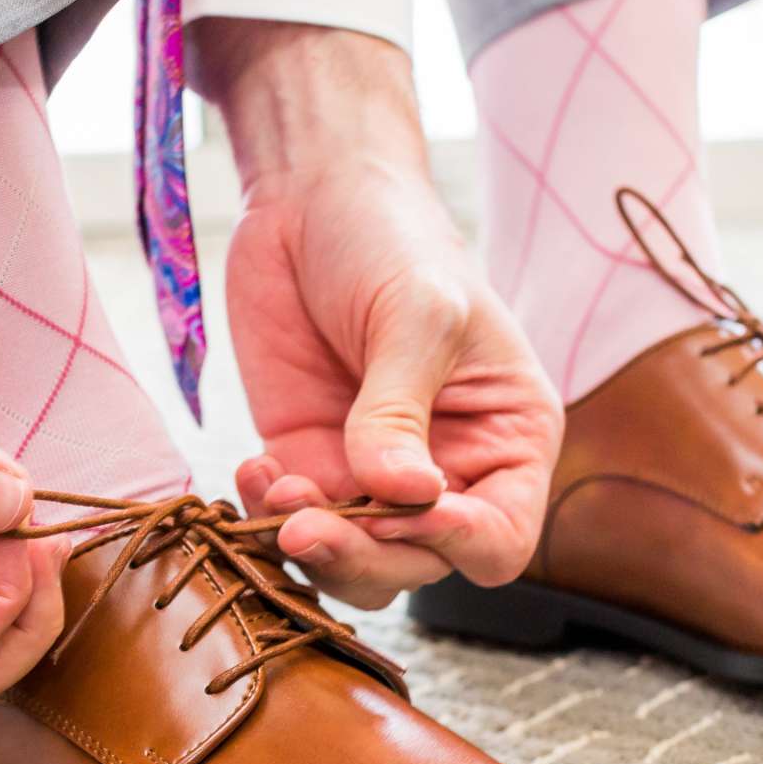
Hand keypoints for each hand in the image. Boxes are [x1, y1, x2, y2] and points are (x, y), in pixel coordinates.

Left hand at [192, 21, 561, 609]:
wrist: (313, 197)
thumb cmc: (393, 240)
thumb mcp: (415, 314)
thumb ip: (402, 409)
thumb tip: (405, 496)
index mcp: (508, 439)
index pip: (502, 537)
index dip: (459, 541)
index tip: (409, 506)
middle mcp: (448, 470)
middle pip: (420, 565)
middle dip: (366, 555)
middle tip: (310, 524)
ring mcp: (373, 473)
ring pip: (356, 562)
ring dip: (315, 547)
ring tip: (279, 492)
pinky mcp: (308, 462)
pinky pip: (292, 525)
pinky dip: (269, 515)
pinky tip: (254, 470)